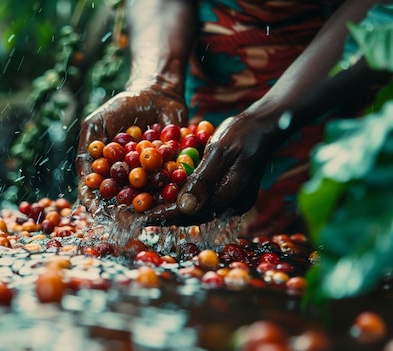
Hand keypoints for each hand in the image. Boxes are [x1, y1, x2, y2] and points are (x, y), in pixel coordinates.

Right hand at [75, 87, 187, 219]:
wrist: (156, 94)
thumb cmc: (122, 107)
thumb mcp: (96, 123)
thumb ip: (88, 148)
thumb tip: (84, 177)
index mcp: (107, 172)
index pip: (96, 192)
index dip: (95, 203)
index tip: (96, 210)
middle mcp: (128, 180)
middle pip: (122, 199)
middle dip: (122, 210)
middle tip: (123, 218)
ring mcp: (151, 177)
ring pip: (147, 195)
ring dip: (147, 204)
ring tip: (146, 210)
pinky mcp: (174, 172)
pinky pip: (172, 183)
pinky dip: (172, 188)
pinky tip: (171, 194)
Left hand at [147, 114, 275, 225]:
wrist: (264, 126)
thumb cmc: (242, 133)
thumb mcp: (219, 152)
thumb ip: (202, 180)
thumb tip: (184, 207)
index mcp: (230, 197)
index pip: (189, 212)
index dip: (162, 214)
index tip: (139, 216)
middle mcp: (232, 205)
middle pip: (190, 215)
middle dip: (163, 215)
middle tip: (136, 214)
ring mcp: (232, 201)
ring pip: (194, 210)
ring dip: (170, 209)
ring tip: (144, 207)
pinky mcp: (228, 194)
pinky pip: (201, 201)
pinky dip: (182, 199)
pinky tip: (163, 195)